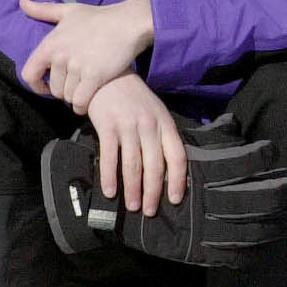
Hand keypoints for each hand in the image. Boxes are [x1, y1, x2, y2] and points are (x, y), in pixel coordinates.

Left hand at [20, 0, 155, 113]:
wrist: (128, 23)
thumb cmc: (99, 17)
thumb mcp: (68, 10)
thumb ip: (43, 10)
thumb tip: (22, 2)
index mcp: (50, 44)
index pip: (29, 74)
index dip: (36, 85)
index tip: (46, 86)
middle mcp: (60, 57)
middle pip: (54, 89)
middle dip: (63, 90)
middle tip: (75, 84)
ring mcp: (77, 67)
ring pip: (68, 96)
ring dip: (75, 96)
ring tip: (84, 89)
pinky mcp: (95, 76)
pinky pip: (81, 101)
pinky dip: (82, 106)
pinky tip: (87, 102)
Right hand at [84, 74, 186, 213]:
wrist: (108, 75)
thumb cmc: (134, 98)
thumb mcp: (155, 112)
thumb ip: (161, 136)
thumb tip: (165, 169)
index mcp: (166, 124)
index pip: (177, 156)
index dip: (178, 180)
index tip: (175, 199)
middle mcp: (150, 126)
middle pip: (155, 166)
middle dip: (153, 192)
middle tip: (149, 211)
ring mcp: (129, 126)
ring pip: (133, 165)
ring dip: (133, 189)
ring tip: (133, 207)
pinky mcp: (108, 126)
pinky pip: (111, 157)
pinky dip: (109, 177)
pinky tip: (109, 192)